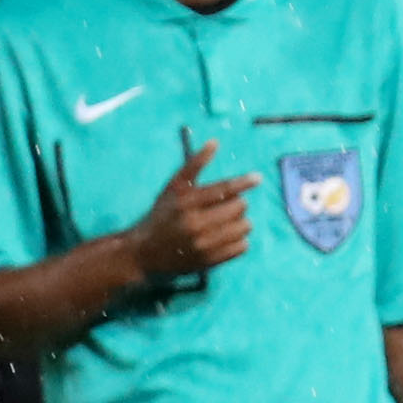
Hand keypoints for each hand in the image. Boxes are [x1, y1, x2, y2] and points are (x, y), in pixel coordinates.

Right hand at [128, 140, 256, 278]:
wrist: (145, 252)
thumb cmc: (162, 214)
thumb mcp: (173, 188)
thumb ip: (194, 165)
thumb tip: (215, 142)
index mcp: (186, 202)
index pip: (224, 189)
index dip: (243, 182)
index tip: (257, 178)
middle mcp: (195, 223)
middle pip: (238, 207)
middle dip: (238, 203)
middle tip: (227, 206)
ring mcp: (204, 245)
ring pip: (244, 227)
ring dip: (241, 221)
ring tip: (228, 221)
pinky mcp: (210, 261)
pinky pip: (242, 247)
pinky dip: (240, 240)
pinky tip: (227, 236)